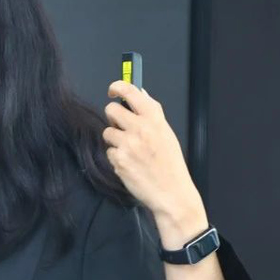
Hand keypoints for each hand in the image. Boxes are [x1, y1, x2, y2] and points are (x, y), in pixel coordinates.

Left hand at [102, 80, 203, 222]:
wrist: (172, 193)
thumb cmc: (170, 165)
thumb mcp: (166, 134)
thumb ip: (152, 114)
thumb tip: (140, 94)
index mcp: (154, 119)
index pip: (131, 91)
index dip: (118, 87)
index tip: (113, 90)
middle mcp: (140, 128)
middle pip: (111, 109)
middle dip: (113, 118)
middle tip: (121, 127)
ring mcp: (128, 144)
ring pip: (107, 132)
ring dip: (115, 140)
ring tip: (130, 151)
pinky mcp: (119, 159)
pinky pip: (109, 152)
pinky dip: (117, 158)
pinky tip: (130, 164)